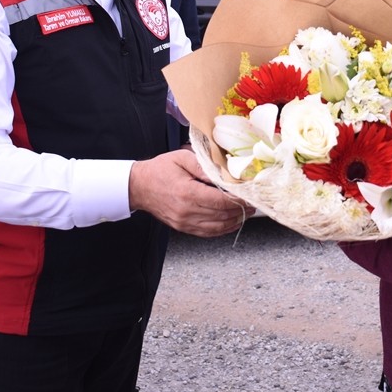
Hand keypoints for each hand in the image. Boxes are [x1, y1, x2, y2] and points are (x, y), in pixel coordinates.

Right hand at [129, 150, 252, 236]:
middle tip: (253, 205)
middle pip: (222, 215)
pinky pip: (207, 233)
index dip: (239, 201)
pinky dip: (222, 229)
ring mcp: (184, 222)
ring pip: (216, 227)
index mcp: (188, 193)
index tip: (250, 197)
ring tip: (245, 214)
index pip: (221, 201)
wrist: (139, 186)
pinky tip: (231, 223)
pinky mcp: (182, 227)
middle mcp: (187, 211)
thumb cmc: (160, 169)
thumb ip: (204, 166)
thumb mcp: (182, 158)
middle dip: (240, 211)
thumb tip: (224, 174)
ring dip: (234, 222)